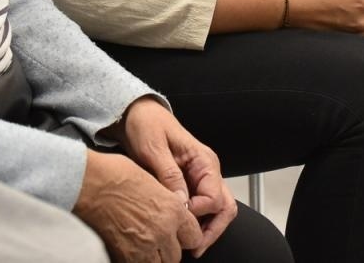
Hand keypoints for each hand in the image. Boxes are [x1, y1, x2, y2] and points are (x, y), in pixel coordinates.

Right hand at [74, 148, 198, 262]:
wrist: (88, 183)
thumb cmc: (114, 174)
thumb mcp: (151, 180)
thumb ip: (167, 201)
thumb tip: (172, 207)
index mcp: (173, 209)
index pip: (194, 236)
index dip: (186, 236)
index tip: (180, 235)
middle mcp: (163, 230)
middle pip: (176, 255)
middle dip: (169, 249)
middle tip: (159, 240)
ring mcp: (144, 246)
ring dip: (155, 257)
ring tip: (145, 246)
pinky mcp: (125, 255)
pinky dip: (137, 260)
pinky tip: (131, 249)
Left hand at [116, 99, 235, 258]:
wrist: (138, 115)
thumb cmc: (147, 126)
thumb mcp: (154, 149)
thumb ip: (169, 176)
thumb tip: (181, 203)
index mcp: (203, 161)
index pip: (214, 197)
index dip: (197, 213)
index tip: (178, 216)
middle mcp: (208, 170)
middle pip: (225, 207)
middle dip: (212, 230)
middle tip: (195, 248)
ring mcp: (201, 177)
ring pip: (218, 210)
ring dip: (207, 229)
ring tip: (190, 245)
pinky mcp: (191, 183)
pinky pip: (203, 207)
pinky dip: (197, 222)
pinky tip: (183, 230)